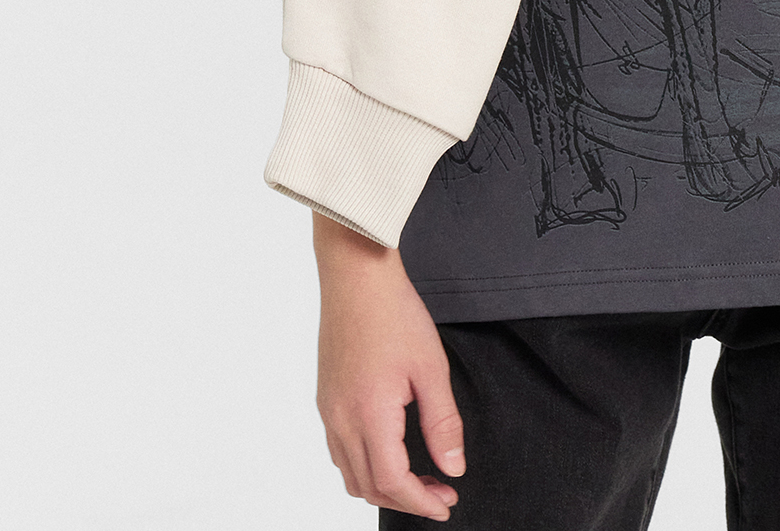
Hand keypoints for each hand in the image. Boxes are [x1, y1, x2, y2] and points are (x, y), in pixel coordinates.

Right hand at [312, 212, 464, 519]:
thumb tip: (453, 468)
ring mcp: (329, 410)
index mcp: (368, 415)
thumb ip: (443, 423)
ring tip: (418, 477)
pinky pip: (339, 451)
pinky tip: (389, 450)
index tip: (446, 504)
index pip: (392, 482)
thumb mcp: (431, 368)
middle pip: (369, 486)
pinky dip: (364, 465)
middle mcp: (341, 420)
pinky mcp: (326, 397)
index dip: (421, 502)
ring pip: (350, 473)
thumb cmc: (393, 313)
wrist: (356, 275)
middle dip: (406, 499)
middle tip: (441, 493)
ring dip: (383, 485)